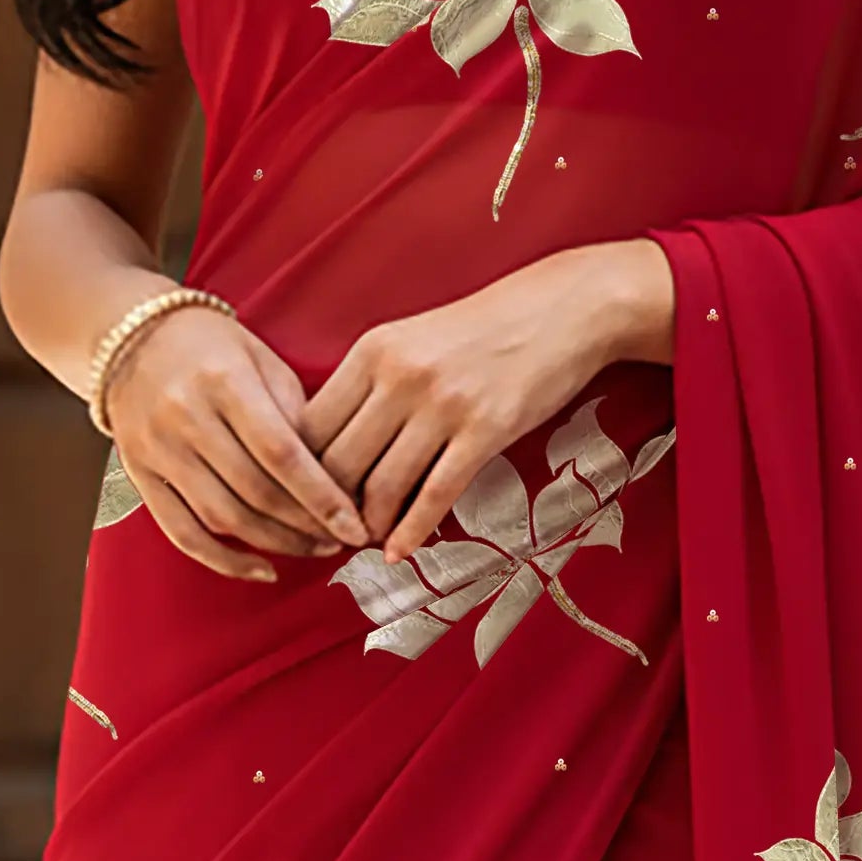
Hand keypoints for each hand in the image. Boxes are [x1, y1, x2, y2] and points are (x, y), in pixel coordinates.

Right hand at [106, 302, 368, 583]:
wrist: (131, 337)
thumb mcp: (262, 360)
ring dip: (275, 543)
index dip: (322, 497)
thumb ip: (296, 414)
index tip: (355, 525)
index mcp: (224, 380)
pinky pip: (182, 532)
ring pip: (223, 517)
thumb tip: (335, 479)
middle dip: (306, 525)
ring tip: (313, 549)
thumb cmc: (211, 347)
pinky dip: (223, 560)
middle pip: (255, 491)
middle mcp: (185, 416)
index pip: (282, 453)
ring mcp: (158, 449)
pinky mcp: (140, 474)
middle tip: (342, 540)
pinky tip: (260, 569)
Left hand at [303, 242, 672, 559]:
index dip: (297, 475)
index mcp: (372, 351)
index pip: (309, 426)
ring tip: (363, 544)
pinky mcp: (486, 430)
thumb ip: (370, 386)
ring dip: (367, 526)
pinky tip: (400, 552)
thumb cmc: (484, 329)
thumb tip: (328, 448)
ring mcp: (443, 403)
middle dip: (326, 510)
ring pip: (382, 486)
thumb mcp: (412, 340)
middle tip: (326, 535)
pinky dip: (411, 532)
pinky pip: (435, 494)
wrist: (564, 308)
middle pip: (337, 463)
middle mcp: (399, 375)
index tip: (301, 501)